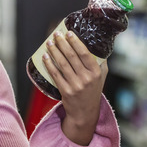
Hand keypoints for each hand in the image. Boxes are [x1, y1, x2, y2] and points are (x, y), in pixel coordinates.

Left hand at [42, 30, 106, 144]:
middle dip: (62, 43)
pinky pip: (55, 74)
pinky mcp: (65, 91)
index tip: (68, 33)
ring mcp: (75, 85)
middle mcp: (86, 78)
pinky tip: (45, 57)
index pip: (85, 53)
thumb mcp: (101, 76)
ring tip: (49, 43)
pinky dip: (49, 64)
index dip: (75, 42)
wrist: (85, 112)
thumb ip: (100, 61)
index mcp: (96, 72)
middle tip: (56, 35)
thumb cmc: (93, 91)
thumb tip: (97, 43)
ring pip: (62, 64)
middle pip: (71, 56)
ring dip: (54, 51)